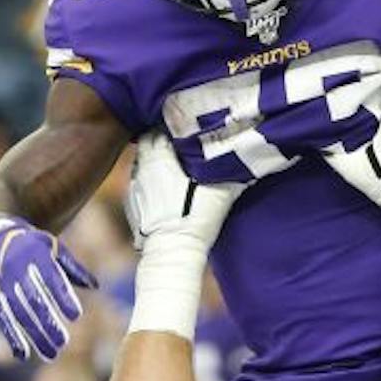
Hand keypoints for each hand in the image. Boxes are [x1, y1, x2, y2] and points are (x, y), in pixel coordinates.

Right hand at [0, 217, 96, 361]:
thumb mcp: (51, 247)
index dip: (62, 297)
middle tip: (63, 343)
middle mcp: (16, 270)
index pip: (51, 279)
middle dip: (48, 323)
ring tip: (51, 354)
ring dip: (34, 336)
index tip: (76, 315)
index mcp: (34, 255)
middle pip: (34, 301)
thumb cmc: (30, 244)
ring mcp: (3, 285)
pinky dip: (12, 337)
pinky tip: (23, 355)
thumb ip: (72, 268)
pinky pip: (3, 319)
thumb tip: (94, 286)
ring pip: (19, 314)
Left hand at [126, 131, 242, 256]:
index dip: (172, 128)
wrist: (171, 252)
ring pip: (141, 163)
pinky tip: (162, 189)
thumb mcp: (218, 195)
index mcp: (159, 160)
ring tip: (172, 165)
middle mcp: (141, 169)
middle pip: (147, 144)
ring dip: (154, 161)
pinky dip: (148, 181)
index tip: (186, 130)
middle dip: (161, 141)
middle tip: (179, 145)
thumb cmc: (194, 221)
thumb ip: (232, 173)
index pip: (159, 130)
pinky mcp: (131, 205)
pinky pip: (138, 184)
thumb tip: (249, 155)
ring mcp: (133, 187)